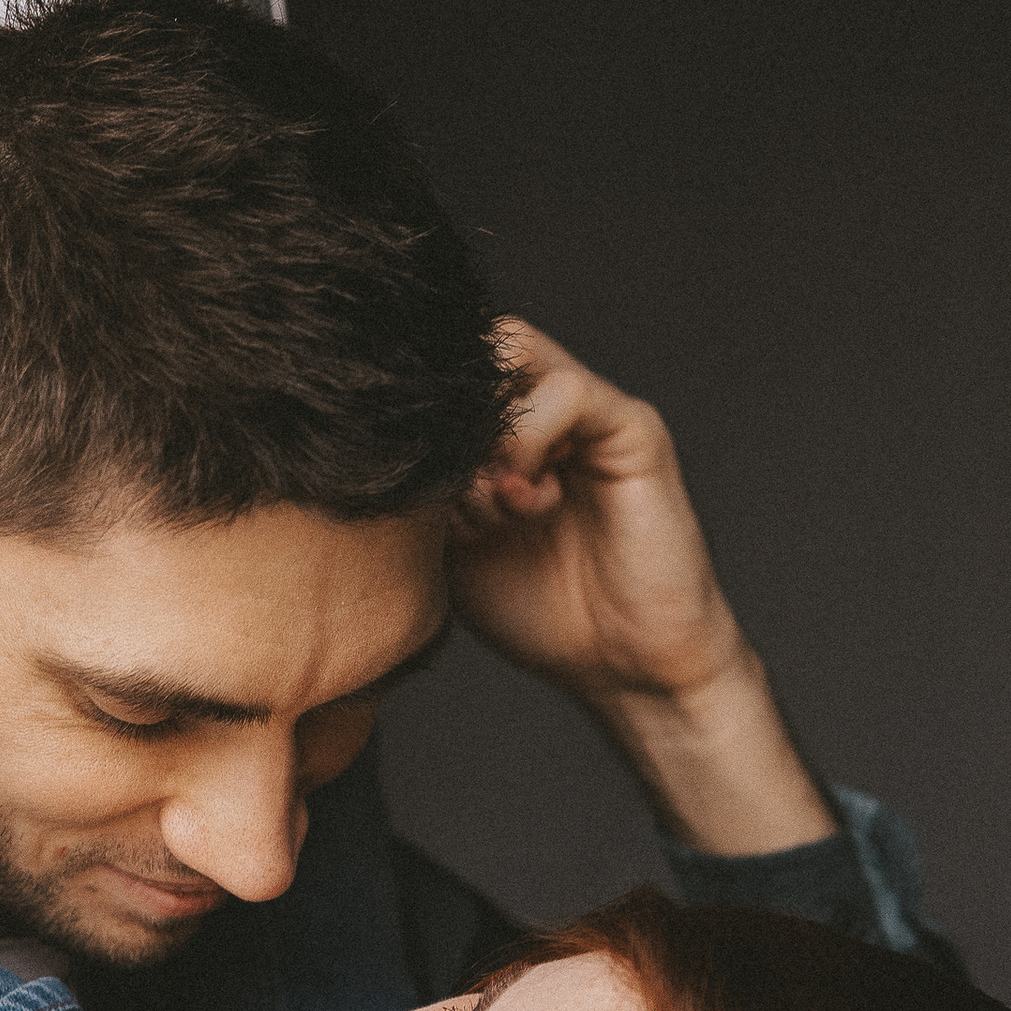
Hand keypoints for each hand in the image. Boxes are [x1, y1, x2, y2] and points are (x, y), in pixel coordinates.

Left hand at [448, 320, 830, 854]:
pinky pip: (569, 391)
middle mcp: (546, 413)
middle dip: (445, 408)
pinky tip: (527, 499)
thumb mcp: (453, 551)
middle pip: (476, 342)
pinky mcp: (632, 430)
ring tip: (493, 502)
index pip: (447, 372)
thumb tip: (378, 446)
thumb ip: (426, 492)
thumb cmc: (545, 615)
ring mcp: (590, 416)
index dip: (413, 408)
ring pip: (515, 348)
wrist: (624, 667)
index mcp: (504, 437)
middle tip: (448, 483)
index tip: (398, 469)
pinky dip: (530, 439)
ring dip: (484, 427)